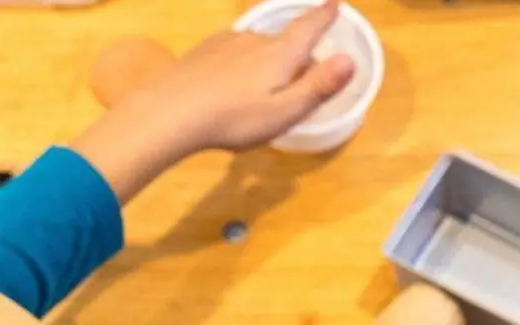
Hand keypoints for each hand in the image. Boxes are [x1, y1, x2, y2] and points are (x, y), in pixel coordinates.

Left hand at [71, 1, 355, 201]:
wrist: (170, 112)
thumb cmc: (234, 118)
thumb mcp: (284, 111)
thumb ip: (317, 86)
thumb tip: (349, 59)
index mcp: (280, 54)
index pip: (309, 27)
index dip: (324, 16)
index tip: (334, 3)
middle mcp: (254, 40)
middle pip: (283, 43)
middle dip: (294, 57)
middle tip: (296, 84)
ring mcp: (225, 43)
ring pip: (255, 48)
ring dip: (264, 64)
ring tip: (261, 91)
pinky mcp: (202, 52)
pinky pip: (231, 54)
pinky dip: (238, 67)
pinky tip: (230, 87)